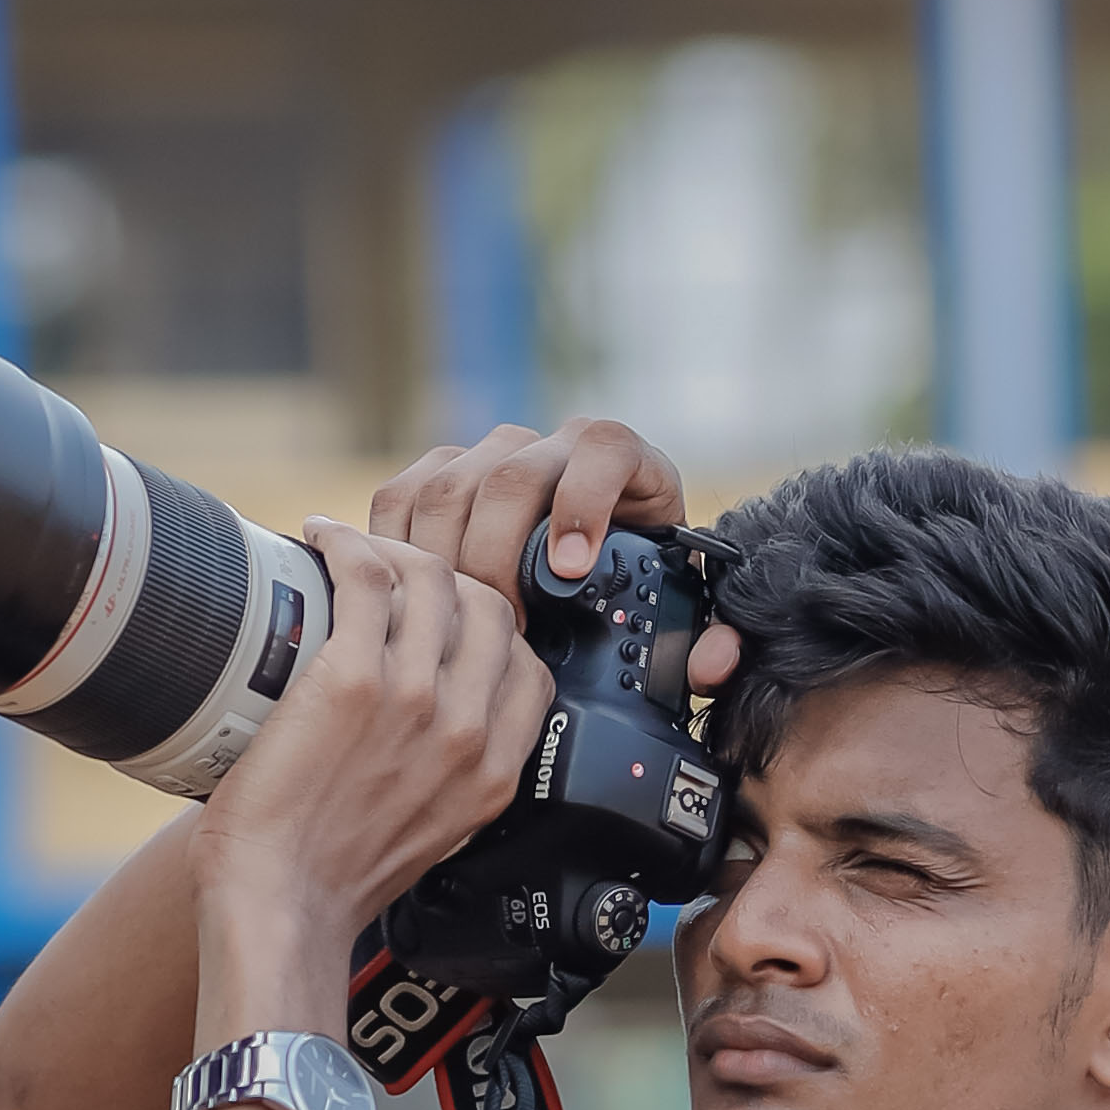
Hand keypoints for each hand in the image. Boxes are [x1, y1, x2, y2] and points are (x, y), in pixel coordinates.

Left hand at [193, 526, 554, 980]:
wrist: (279, 907)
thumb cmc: (330, 881)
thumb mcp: (425, 835)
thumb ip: (441, 777)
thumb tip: (419, 728)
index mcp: (490, 773)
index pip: (527, 665)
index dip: (491, 625)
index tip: (445, 618)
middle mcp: (463, 731)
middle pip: (487, 607)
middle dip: (443, 576)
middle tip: (392, 573)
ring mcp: (413, 700)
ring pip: (430, 578)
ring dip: (390, 547)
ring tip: (348, 548)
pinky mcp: (352, 680)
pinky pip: (366, 576)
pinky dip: (345, 543)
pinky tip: (323, 539)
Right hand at [366, 414, 734, 686]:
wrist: (592, 569)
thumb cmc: (638, 592)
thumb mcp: (679, 615)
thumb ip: (707, 643)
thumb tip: (712, 664)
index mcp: (626, 462)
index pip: (603, 450)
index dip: (582, 503)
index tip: (568, 571)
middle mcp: (555, 445)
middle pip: (510, 473)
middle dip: (496, 555)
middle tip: (500, 627)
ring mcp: (494, 454)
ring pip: (448, 483)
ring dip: (443, 558)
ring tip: (455, 624)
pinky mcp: (443, 475)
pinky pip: (403, 492)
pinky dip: (397, 542)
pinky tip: (410, 596)